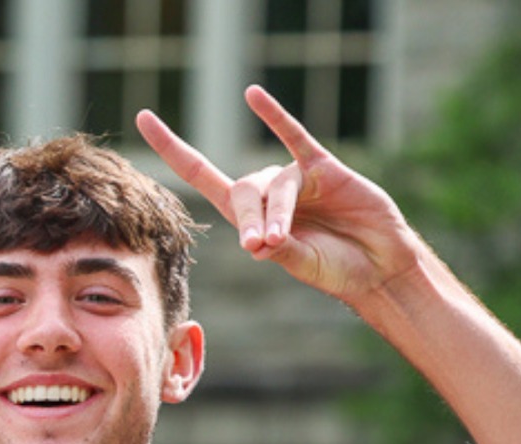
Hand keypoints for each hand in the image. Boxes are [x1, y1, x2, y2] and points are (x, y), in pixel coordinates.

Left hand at [136, 86, 421, 304]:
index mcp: (248, 219)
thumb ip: (278, 250)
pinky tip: (253, 96)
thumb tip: (254, 241)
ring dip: (275, 212)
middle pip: (242, 191)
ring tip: (281, 240)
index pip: (201, 176)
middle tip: (261, 246)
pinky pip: (295, 137)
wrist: (378, 266)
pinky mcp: (323, 167)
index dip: (172, 150)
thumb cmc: (335, 269)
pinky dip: (274, 117)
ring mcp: (295, 178)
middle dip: (249, 218)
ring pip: (274, 185)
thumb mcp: (300, 264)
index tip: (142, 119)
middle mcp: (267, 194)